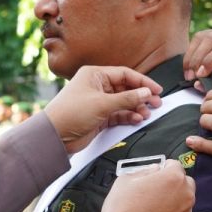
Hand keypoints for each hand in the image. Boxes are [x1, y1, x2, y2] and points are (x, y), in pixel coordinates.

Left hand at [44, 66, 163, 152]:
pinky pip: (118, 114)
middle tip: (156, 103)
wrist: (55, 136)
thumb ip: (127, 98)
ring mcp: (98, 102)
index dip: (142, 82)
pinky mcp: (99, 117)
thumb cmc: (69, 113)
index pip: (125, 74)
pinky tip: (136, 119)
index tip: (156, 89)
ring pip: (123, 102)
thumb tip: (145, 93)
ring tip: (146, 113)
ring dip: (136, 108)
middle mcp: (97, 86)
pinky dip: (128, 116)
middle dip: (141, 96)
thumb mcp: (102, 103)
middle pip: (126, 89)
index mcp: (95, 75)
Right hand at [102, 160, 195, 211]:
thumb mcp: (126, 179)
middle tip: (155, 188)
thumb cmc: (122, 211)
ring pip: (184, 200)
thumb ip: (145, 171)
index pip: (175, 165)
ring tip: (153, 205)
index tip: (158, 171)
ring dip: (173, 199)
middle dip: (172, 182)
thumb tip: (152, 170)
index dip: (164, 167)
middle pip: (184, 182)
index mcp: (173, 177)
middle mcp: (185, 194)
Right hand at [183, 28, 211, 104]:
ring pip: (203, 36)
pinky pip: (199, 38)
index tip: (200, 77)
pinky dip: (191, 53)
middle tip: (191, 77)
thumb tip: (197, 83)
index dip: (210, 60)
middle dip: (198, 58)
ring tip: (189, 75)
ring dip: (192, 56)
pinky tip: (190, 69)